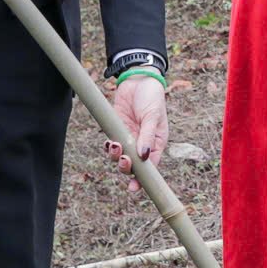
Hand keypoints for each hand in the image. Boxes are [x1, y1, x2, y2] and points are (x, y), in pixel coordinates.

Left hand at [105, 75, 168, 191]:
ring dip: (116, 157)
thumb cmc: (152, 97)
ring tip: (115, 146)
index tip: (134, 188)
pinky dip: (109, 147)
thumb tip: (143, 156)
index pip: (151, 166)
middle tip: (124, 161)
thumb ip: (147, 137)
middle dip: (126, 168)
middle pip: (133, 165)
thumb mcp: (153, 116)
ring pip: (120, 157)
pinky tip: (110, 143)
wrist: (138, 79)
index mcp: (156, 143)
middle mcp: (142, 144)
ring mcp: (129, 137)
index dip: (143, 179)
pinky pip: (112, 145)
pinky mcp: (117, 129)